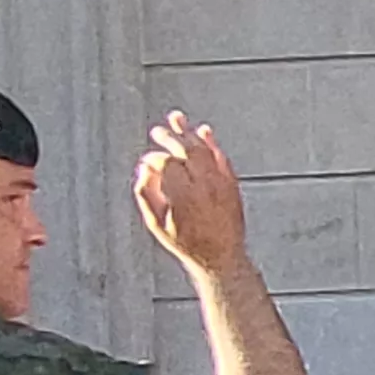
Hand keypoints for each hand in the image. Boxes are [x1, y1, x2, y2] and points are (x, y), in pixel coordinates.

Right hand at [133, 115, 251, 274]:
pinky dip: (212, 143)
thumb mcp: (157, 224)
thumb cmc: (185, 243)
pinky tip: (204, 131)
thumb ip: (146, 194)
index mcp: (183, 196)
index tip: (147, 160)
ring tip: (176, 117)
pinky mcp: (232, 184)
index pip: (167, 164)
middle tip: (157, 131)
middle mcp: (204, 186)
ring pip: (204, 150)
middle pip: (185, 152)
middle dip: (169, 138)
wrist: (221, 257)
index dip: (154, 158)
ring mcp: (220, 184)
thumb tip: (143, 169)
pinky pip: (221, 158)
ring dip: (188, 132)